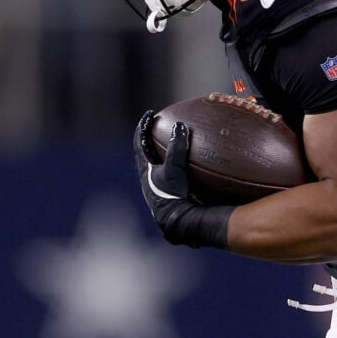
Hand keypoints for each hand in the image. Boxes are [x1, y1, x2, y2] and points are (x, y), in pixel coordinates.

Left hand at [134, 110, 233, 248]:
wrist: (179, 223)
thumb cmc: (174, 196)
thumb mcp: (175, 169)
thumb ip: (176, 148)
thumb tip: (180, 126)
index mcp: (145, 170)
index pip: (139, 142)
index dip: (143, 126)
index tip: (150, 114)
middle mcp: (149, 179)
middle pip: (146, 153)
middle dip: (153, 139)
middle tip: (162, 127)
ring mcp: (159, 188)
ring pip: (159, 166)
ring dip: (166, 154)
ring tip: (179, 144)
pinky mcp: (171, 196)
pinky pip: (173, 175)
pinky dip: (181, 166)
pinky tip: (197, 168)